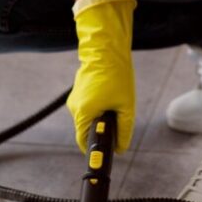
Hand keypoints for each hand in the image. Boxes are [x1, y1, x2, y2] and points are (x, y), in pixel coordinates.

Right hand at [66, 0, 136, 153]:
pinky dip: (98, 105)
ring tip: (114, 100)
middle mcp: (75, 108)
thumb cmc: (116, 75)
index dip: (96, 149)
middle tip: (117, 117)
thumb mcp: (126, 106)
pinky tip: (108, 92)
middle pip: (88, 130)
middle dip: (102, 128)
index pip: (85, 142)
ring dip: (101, 115)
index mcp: (84, 113)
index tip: (105, 152)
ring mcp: (74, 99)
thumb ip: (124, 130)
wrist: (106, 49)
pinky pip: (87, 106)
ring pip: (88, 118)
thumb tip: (121, 147)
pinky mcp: (77, 92)